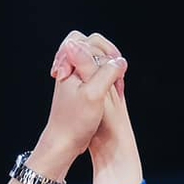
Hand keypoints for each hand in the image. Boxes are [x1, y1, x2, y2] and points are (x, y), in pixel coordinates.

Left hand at [35, 30, 126, 171]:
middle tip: (116, 70)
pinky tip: (110, 90)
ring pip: (93, 60)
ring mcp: (74, 78)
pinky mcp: (78, 89)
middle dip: (106, 55)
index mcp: (70, 63)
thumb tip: (119, 61)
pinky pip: (93, 73)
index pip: (89, 41)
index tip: (115, 66)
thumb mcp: (94, 94)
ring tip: (115, 82)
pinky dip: (104, 77)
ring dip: (106, 67)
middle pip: (90, 46)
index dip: (106, 50)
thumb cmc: (75, 121)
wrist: (63, 142)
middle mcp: (70, 67)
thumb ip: (106, 73)